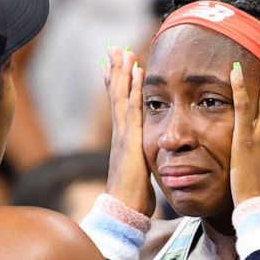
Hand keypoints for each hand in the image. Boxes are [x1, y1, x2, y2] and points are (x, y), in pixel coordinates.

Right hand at [102, 45, 154, 216]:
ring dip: (122, 72)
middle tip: (114, 48)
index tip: (115, 67)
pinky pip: (132, 107)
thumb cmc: (132, 199)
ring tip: (122, 50)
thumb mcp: (140, 175)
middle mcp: (120, 134)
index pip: (120, 107)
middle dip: (115, 71)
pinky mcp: (130, 138)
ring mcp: (123, 135)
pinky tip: (137, 71)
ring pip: (121, 96)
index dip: (118, 86)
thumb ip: (142, 164)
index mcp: (124, 141)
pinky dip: (133, 87)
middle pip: (116, 95)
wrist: (123, 211)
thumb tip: (145, 163)